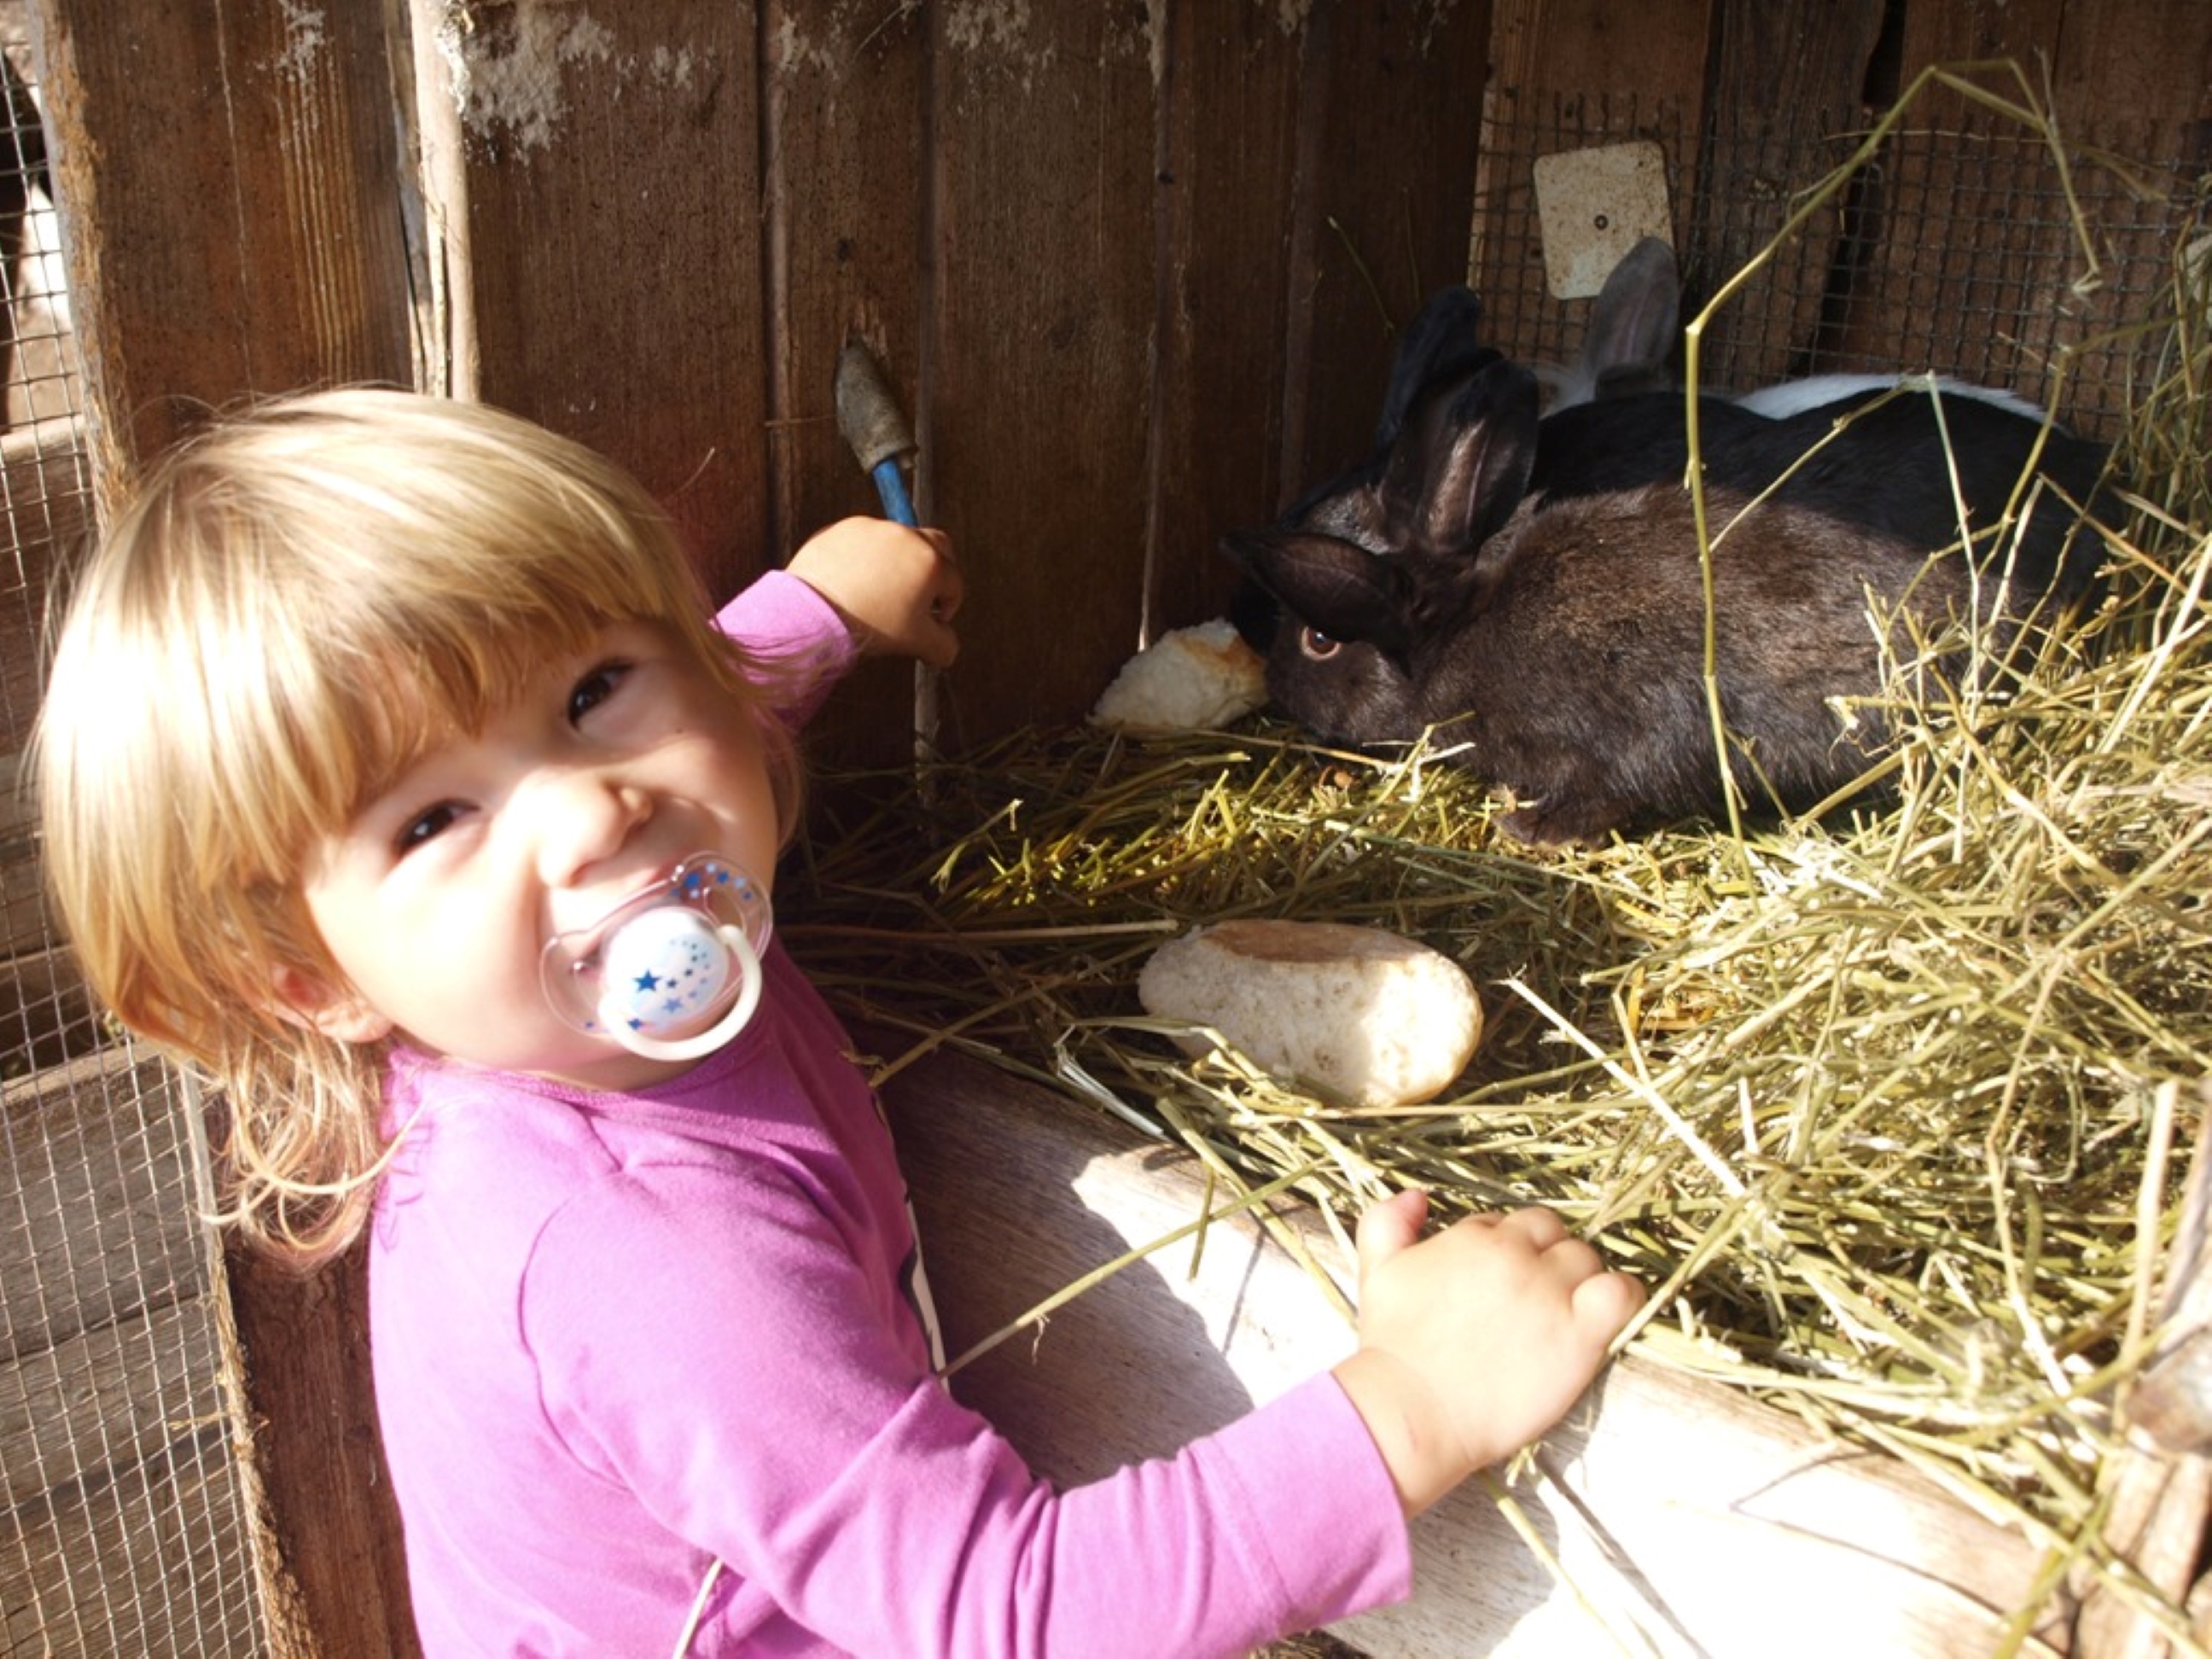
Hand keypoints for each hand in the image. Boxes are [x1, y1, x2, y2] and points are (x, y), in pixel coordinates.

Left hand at [787, 516, 962, 667]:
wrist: (814, 612)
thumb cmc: (869, 624)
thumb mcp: (917, 642)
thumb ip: (944, 646)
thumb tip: (947, 647)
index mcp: (931, 562)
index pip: (954, 583)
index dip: (947, 607)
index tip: (931, 622)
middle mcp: (907, 537)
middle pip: (936, 546)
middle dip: (934, 571)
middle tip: (919, 595)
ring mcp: (874, 528)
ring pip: (898, 542)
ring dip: (897, 563)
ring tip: (878, 592)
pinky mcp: (844, 528)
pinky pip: (864, 541)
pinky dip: (865, 558)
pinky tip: (854, 583)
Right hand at [1332, 1191, 1644, 1516]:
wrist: (1415, 1411)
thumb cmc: (1393, 1348)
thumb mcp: (1377, 1271)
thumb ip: (1387, 1222)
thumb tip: (1417, 1196)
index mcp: (1475, 1238)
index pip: (1508, 1224)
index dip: (1504, 1250)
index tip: (1495, 1282)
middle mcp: (1516, 1255)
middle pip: (1551, 1234)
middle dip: (1542, 1255)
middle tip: (1529, 1297)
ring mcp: (1551, 1293)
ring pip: (1585, 1257)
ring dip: (1577, 1276)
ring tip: (1561, 1311)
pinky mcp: (1580, 1335)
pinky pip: (1621, 1293)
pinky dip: (1622, 1295)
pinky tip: (1605, 1314)